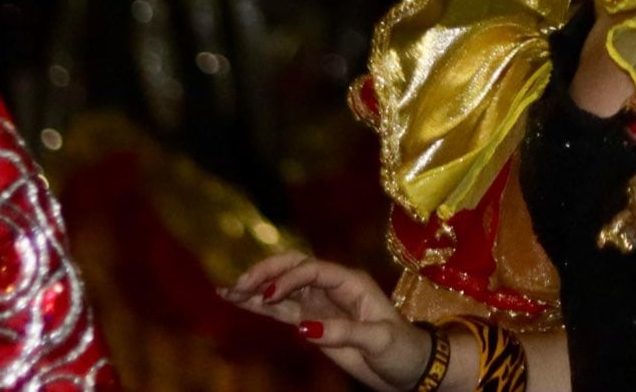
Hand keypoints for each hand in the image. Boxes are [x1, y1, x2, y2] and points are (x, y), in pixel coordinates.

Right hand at [223, 252, 436, 389]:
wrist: (408, 368)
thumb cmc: (401, 350)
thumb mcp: (378, 341)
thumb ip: (344, 333)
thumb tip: (303, 328)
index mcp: (352, 282)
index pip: (314, 270)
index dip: (289, 278)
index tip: (268, 296)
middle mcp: (333, 287)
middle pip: (294, 268)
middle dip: (266, 272)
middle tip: (240, 285)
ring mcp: (320, 303)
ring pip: (282, 288)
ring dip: (256, 287)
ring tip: (226, 290)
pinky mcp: (311, 321)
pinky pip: (281, 310)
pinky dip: (259, 305)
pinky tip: (236, 300)